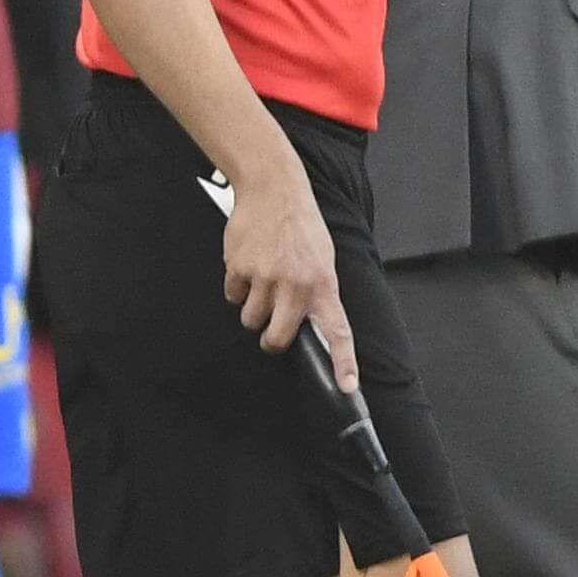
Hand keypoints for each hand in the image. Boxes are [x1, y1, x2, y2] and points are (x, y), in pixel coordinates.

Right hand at [220, 158, 347, 369]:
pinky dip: (236, 286)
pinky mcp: (238, 267)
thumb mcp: (322, 258)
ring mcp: (265, 276)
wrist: (273, 189)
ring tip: (260, 281)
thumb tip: (305, 322)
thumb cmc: (301, 226)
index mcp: (323, 284)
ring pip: (250, 318)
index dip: (343, 362)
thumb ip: (315, 291)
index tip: (345, 387)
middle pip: (277, 336)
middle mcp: (295, 284)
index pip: (337, 331)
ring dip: (252, 308)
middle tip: (270, 331)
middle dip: (270, 338)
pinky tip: (246, 265)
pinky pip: (232, 294)